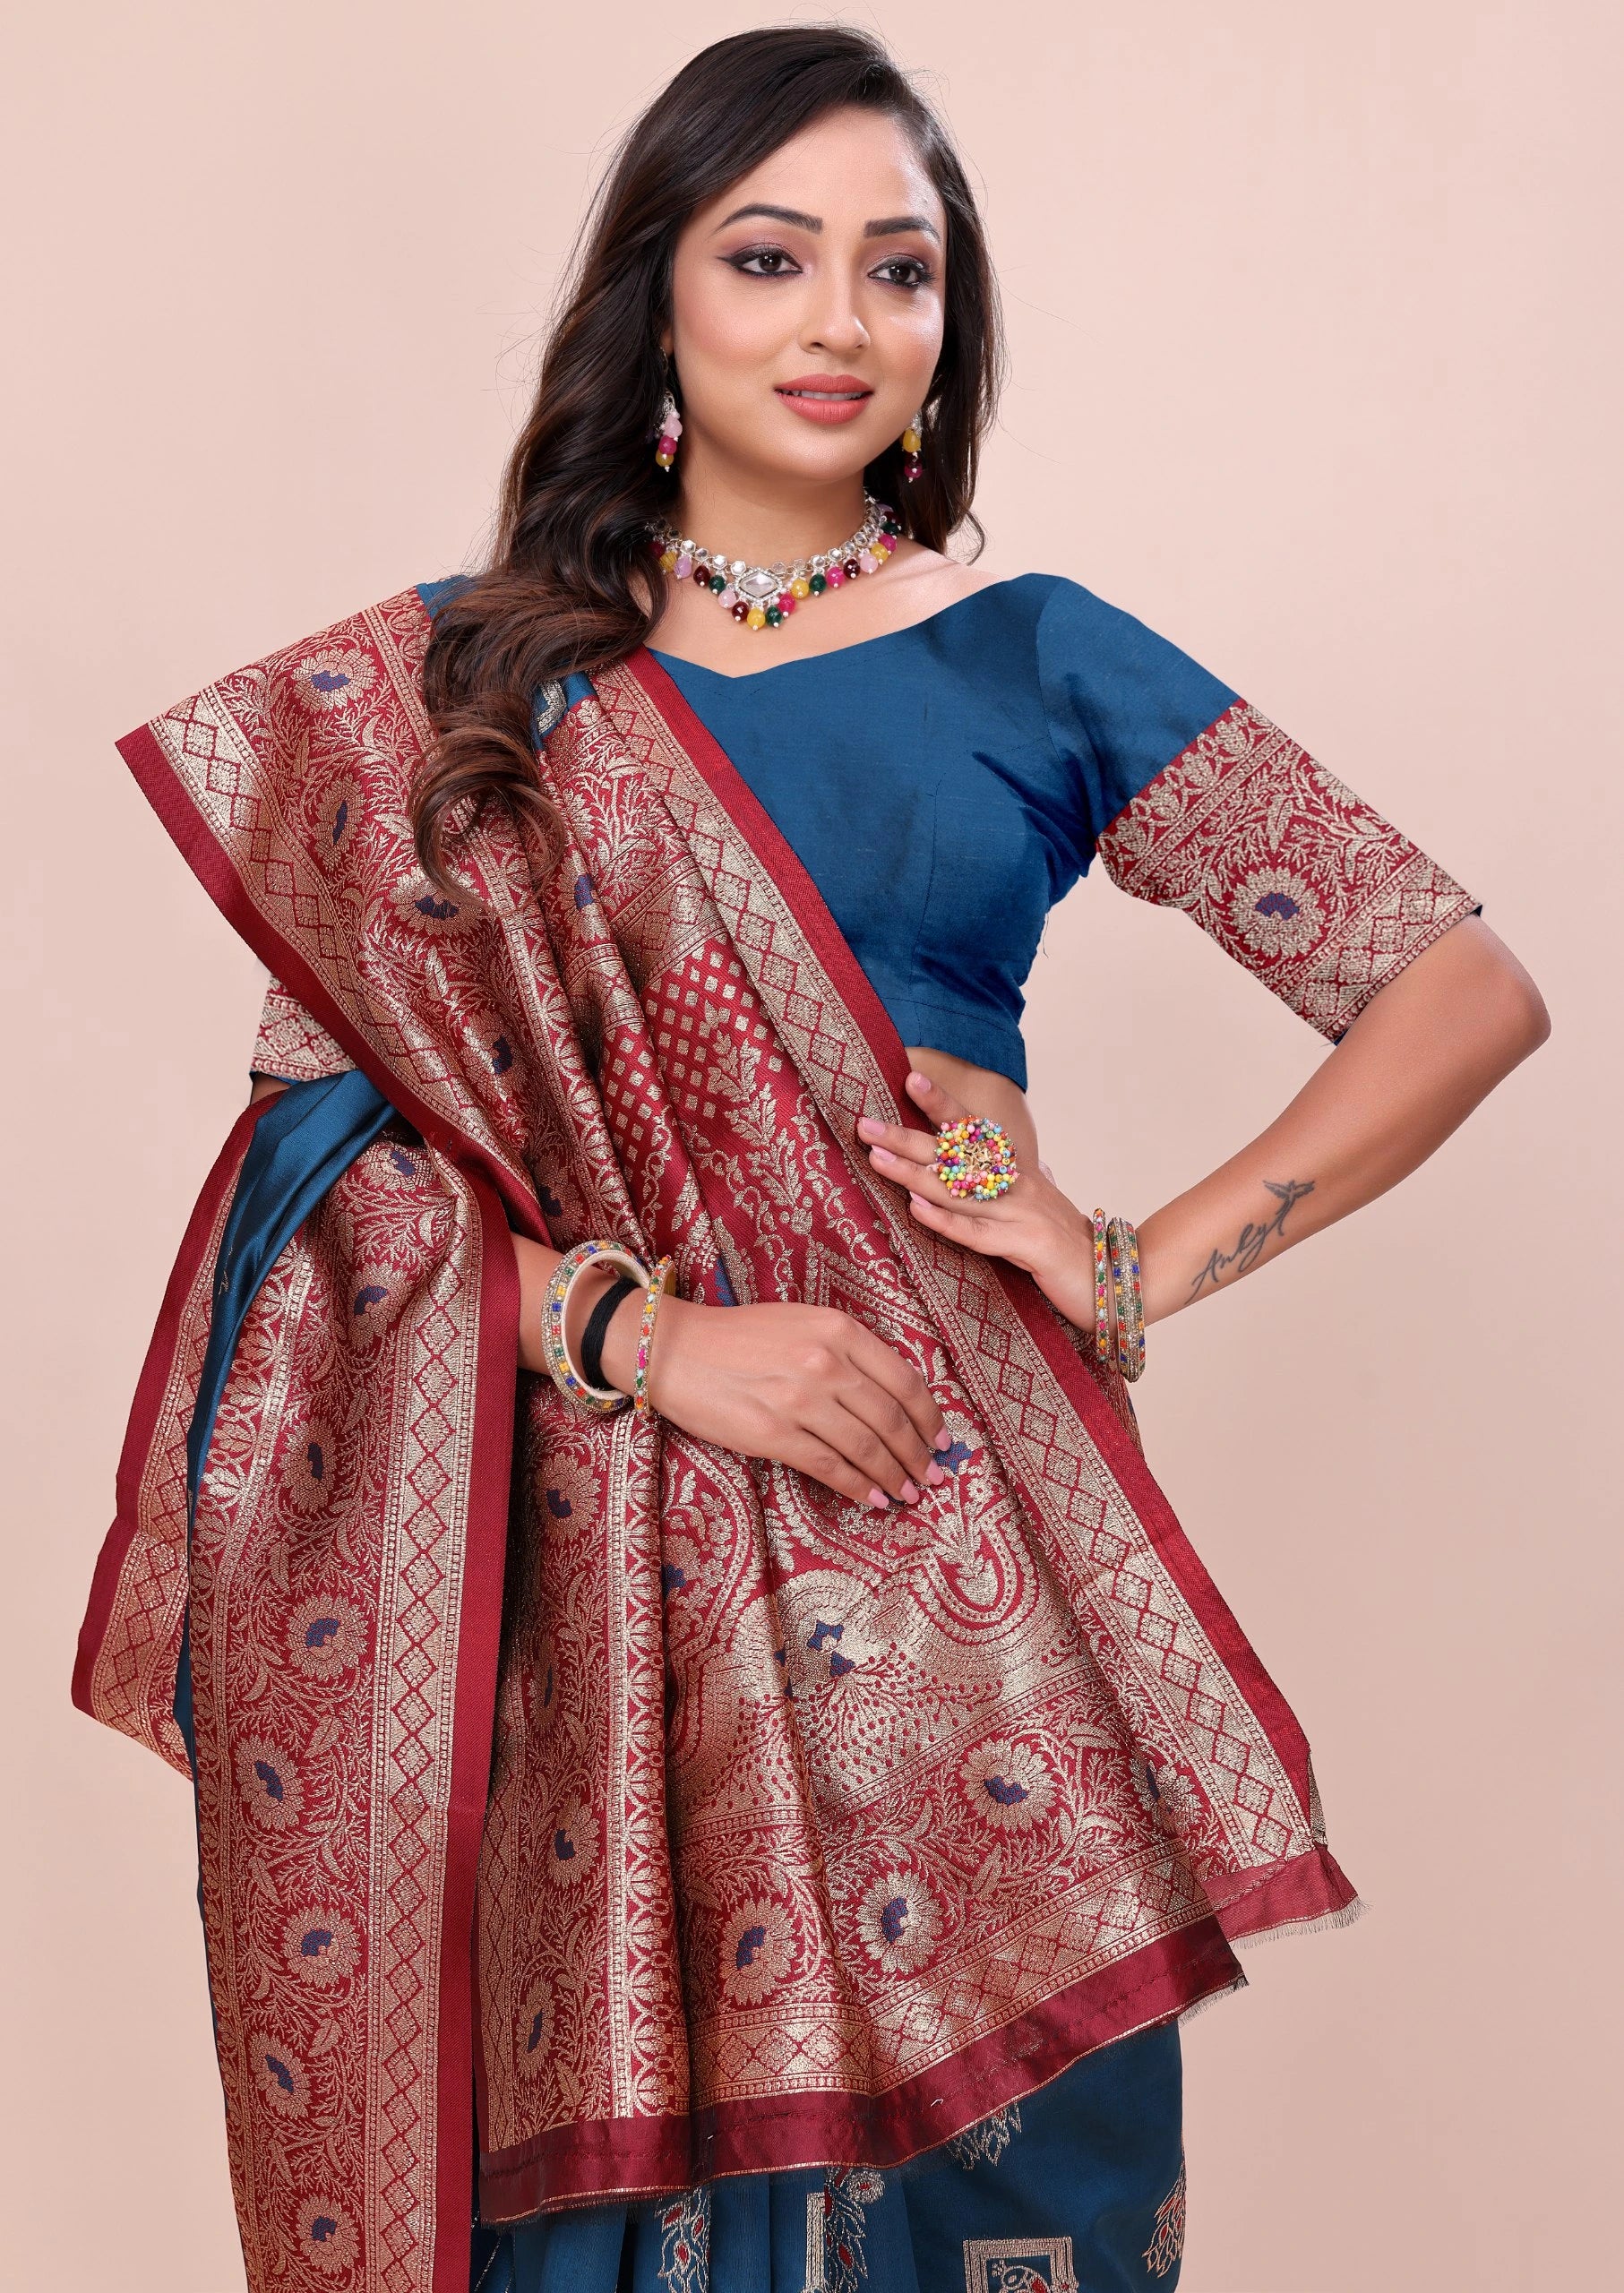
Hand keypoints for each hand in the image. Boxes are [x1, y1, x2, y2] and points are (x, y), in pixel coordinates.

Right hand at [610, 1293, 950, 1511]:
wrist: (676, 1349)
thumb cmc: (741, 1337)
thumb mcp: (803, 1324)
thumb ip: (848, 1352)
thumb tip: (892, 1397)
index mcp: (839, 1330)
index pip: (905, 1380)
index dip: (930, 1417)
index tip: (941, 1439)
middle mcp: (826, 1362)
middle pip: (892, 1419)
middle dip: (919, 1455)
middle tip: (933, 1477)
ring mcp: (801, 1399)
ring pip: (867, 1447)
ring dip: (895, 1476)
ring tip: (909, 1493)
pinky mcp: (775, 1434)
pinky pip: (831, 1467)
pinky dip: (859, 1487)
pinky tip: (873, 1499)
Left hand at [858, 1071, 1095, 1329]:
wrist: (1115, 1278)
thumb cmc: (1067, 1245)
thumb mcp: (1039, 1205)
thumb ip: (1020, 1181)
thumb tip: (1016, 1156)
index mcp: (1016, 1171)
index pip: (974, 1130)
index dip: (942, 1104)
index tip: (909, 1078)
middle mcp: (1017, 1184)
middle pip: (954, 1156)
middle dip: (906, 1138)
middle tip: (864, 1124)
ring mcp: (1022, 1213)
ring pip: (958, 1191)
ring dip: (913, 1174)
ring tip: (877, 1158)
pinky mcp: (1027, 1246)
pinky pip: (979, 1234)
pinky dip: (947, 1222)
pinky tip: (917, 1211)